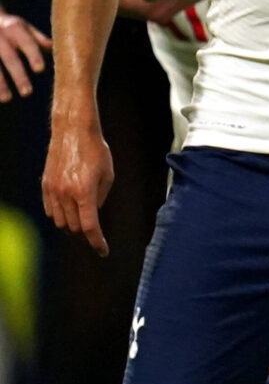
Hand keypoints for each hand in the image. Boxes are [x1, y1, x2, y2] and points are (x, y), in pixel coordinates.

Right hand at [0, 11, 49, 99]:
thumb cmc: (8, 26)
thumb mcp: (23, 27)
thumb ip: (39, 39)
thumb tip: (57, 49)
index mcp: (15, 27)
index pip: (27, 42)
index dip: (33, 55)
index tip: (40, 69)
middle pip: (9, 57)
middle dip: (18, 75)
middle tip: (28, 92)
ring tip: (6, 99)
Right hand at [43, 118, 113, 254]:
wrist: (73, 132)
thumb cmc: (96, 151)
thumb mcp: (108, 175)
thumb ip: (100, 198)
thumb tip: (93, 214)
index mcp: (84, 193)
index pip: (89, 227)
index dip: (97, 242)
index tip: (103, 251)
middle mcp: (65, 194)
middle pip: (73, 227)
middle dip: (84, 237)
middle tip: (94, 240)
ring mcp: (52, 190)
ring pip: (59, 221)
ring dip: (71, 229)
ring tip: (82, 231)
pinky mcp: (45, 185)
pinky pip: (50, 210)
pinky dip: (59, 217)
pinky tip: (68, 217)